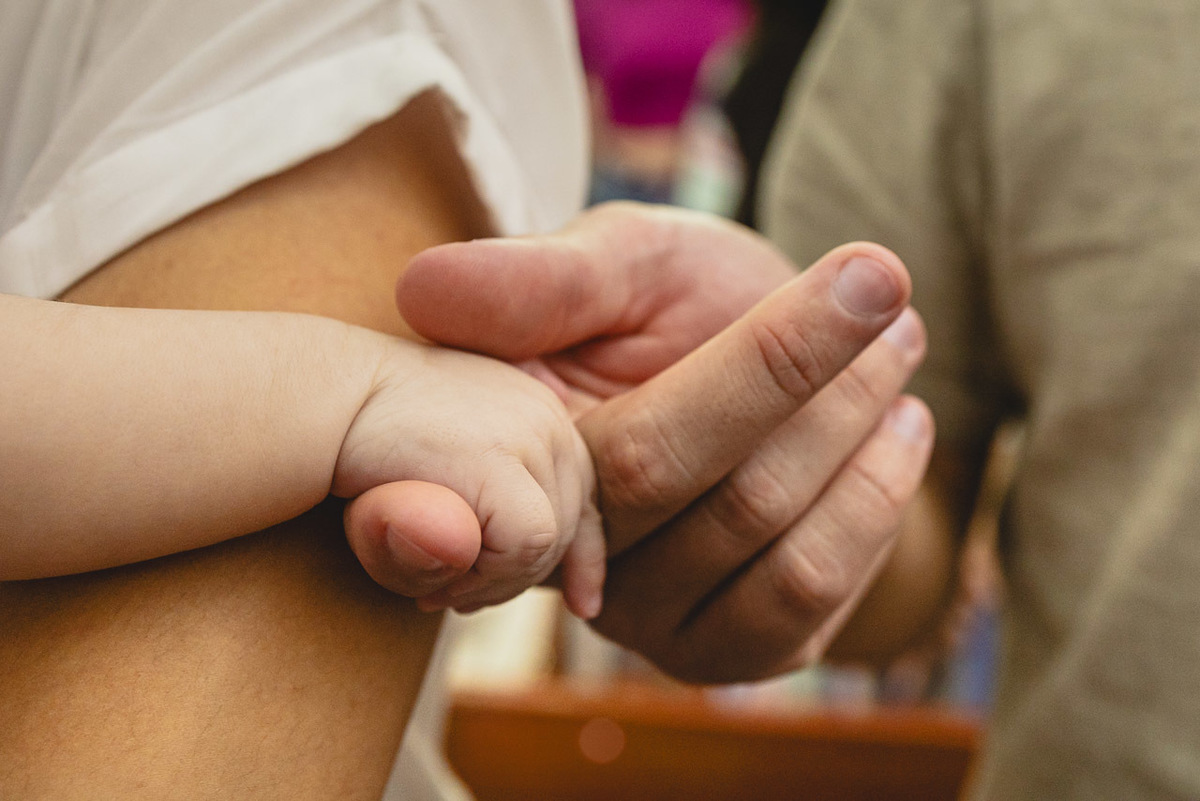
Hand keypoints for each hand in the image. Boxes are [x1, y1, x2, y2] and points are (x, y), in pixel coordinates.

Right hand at [332, 337, 603, 617]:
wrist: (322, 398)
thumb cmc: (371, 442)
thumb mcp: (449, 471)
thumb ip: (500, 514)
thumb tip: (583, 600)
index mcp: (541, 411)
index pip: (585, 495)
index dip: (585, 556)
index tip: (584, 605)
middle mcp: (547, 415)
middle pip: (568, 527)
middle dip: (514, 577)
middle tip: (448, 596)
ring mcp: (531, 432)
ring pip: (548, 543)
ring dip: (493, 582)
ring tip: (433, 587)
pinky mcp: (500, 459)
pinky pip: (525, 544)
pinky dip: (487, 575)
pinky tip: (438, 578)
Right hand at [398, 202, 933, 681]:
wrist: (746, 389)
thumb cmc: (670, 308)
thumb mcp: (622, 264)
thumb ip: (543, 282)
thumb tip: (422, 291)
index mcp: (519, 461)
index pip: (637, 447)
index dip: (765, 367)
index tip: (877, 274)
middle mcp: (566, 563)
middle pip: (715, 493)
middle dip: (828, 378)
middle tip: (888, 286)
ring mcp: (641, 619)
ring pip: (777, 545)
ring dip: (860, 430)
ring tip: (898, 346)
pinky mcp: (717, 652)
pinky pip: (809, 595)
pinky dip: (877, 501)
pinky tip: (899, 429)